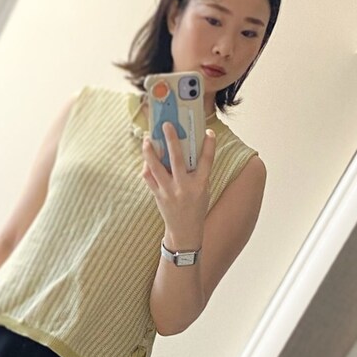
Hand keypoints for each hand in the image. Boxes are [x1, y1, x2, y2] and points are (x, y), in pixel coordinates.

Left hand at [141, 121, 215, 245]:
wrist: (185, 231)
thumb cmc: (196, 206)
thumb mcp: (204, 190)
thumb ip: (198, 172)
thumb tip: (189, 148)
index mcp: (201, 185)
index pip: (206, 161)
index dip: (209, 146)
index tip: (208, 132)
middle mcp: (184, 187)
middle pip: (177, 159)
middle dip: (172, 140)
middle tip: (166, 125)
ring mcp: (169, 191)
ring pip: (156, 168)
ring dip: (150, 152)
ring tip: (146, 139)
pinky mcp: (158, 195)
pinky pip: (149, 178)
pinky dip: (146, 166)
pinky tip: (147, 157)